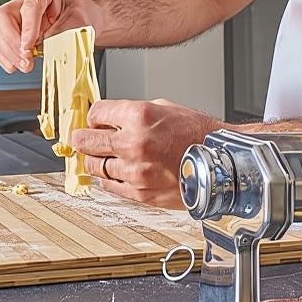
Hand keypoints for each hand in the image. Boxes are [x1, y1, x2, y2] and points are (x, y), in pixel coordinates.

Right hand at [0, 0, 103, 72]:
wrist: (82, 18)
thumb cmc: (80, 15)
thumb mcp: (78, 23)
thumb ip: (61, 35)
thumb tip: (47, 52)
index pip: (28, 6)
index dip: (27, 29)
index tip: (28, 48)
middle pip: (3, 17)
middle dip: (12, 43)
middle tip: (26, 61)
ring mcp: (14, 15)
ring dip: (8, 53)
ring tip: (24, 66)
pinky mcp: (11, 30)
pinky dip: (4, 56)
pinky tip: (14, 65)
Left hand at [69, 98, 221, 208]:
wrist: (221, 162)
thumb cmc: (197, 134)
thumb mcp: (164, 108)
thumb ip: (132, 114)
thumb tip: (109, 119)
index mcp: (139, 117)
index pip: (96, 114)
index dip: (94, 117)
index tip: (95, 120)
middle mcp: (134, 144)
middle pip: (86, 141)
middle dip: (82, 138)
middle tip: (80, 138)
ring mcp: (135, 172)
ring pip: (95, 167)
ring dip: (96, 160)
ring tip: (103, 156)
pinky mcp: (140, 193)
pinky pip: (110, 186)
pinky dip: (109, 179)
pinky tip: (118, 171)